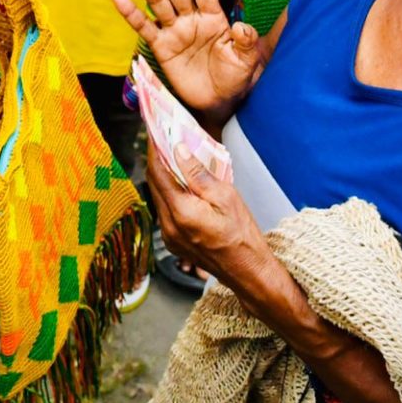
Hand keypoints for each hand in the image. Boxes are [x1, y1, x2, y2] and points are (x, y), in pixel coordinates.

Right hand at [111, 0, 270, 131]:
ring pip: (159, 2)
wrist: (218, 101)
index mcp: (214, 17)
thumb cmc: (235, 77)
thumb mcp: (246, 61)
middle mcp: (192, 19)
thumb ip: (245, 43)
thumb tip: (243, 27)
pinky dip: (130, 13)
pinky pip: (143, 27)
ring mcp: (175, 31)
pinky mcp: (161, 46)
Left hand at [145, 125, 274, 299]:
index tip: (155, 131)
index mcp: (180, 212)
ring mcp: (168, 236)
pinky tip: (180, 183)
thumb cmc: (242, 235)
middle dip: (156, 160)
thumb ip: (198, 173)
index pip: (158, 172)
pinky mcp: (173, 242)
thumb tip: (178, 150)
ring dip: (162, 176)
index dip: (155, 149)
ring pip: (158, 197)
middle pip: (153, 184)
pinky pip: (165, 210)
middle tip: (162, 139)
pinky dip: (169, 193)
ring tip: (171, 157)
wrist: (248, 271)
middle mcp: (168, 226)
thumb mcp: (225, 196)